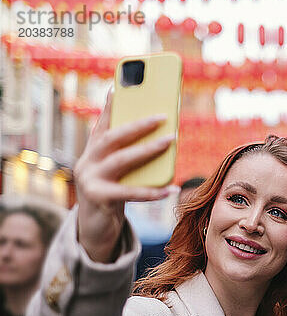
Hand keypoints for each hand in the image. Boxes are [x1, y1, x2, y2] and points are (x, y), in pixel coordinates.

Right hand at [74, 91, 177, 262]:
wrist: (94, 229)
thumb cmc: (112, 195)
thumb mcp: (118, 173)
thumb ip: (130, 156)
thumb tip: (160, 138)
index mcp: (92, 152)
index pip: (102, 124)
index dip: (110, 105)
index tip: (119, 85)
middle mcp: (87, 162)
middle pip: (112, 137)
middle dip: (138, 124)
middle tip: (162, 116)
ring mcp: (89, 180)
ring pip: (121, 160)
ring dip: (148, 149)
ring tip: (171, 140)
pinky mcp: (98, 199)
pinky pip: (129, 193)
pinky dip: (152, 191)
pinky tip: (171, 189)